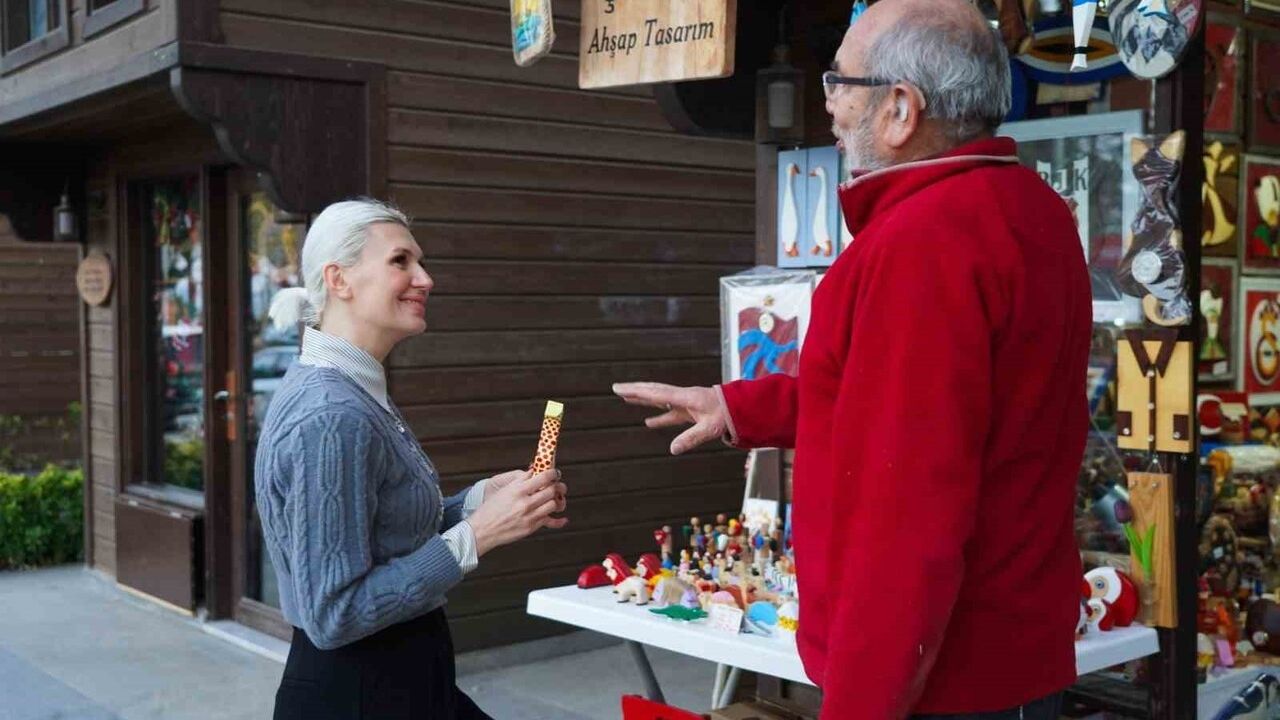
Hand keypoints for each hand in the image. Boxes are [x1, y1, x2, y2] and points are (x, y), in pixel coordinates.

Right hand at [468, 469, 567, 556]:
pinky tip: (563, 519)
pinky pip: (550, 522)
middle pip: (552, 490)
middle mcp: (525, 502)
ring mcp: (529, 516)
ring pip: (553, 505)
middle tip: (557, 486)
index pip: (543, 477)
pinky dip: (559, 521)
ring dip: (556, 501)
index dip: (553, 473)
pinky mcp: (531, 527)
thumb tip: (535, 471)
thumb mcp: (505, 490)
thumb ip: (521, 480)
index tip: (555, 473)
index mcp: (518, 490)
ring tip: (554, 499)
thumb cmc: (491, 509)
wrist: (482, 530)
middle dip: (557, 486)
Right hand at [612, 382, 726, 454]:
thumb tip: (672, 450)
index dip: (636, 391)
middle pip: (654, 391)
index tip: (619, 388)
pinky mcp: (692, 410)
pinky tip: (648, 422)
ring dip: (643, 399)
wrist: (745, 408)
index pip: (656, 392)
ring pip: (660, 399)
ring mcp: (687, 403)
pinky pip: (670, 412)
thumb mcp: (710, 428)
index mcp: (685, 397)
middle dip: (635, 390)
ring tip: (627, 399)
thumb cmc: (729, 415)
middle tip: (616, 388)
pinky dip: (658, 416)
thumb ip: (691, 438)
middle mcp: (683, 397)